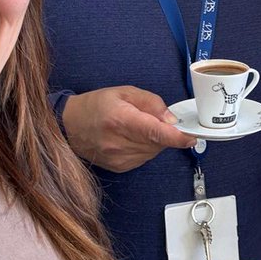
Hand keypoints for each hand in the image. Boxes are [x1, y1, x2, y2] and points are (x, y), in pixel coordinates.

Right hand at [61, 86, 194, 171]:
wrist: (69, 125)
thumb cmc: (96, 105)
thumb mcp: (124, 92)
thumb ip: (151, 103)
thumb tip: (171, 119)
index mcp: (121, 119)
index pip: (155, 132)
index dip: (177, 136)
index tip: (191, 136)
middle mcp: (119, 142)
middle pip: (158, 142)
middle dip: (164, 131)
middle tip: (153, 119)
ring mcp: (118, 158)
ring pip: (153, 151)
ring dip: (154, 140)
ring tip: (137, 127)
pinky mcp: (119, 167)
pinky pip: (144, 158)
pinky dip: (145, 148)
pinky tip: (131, 138)